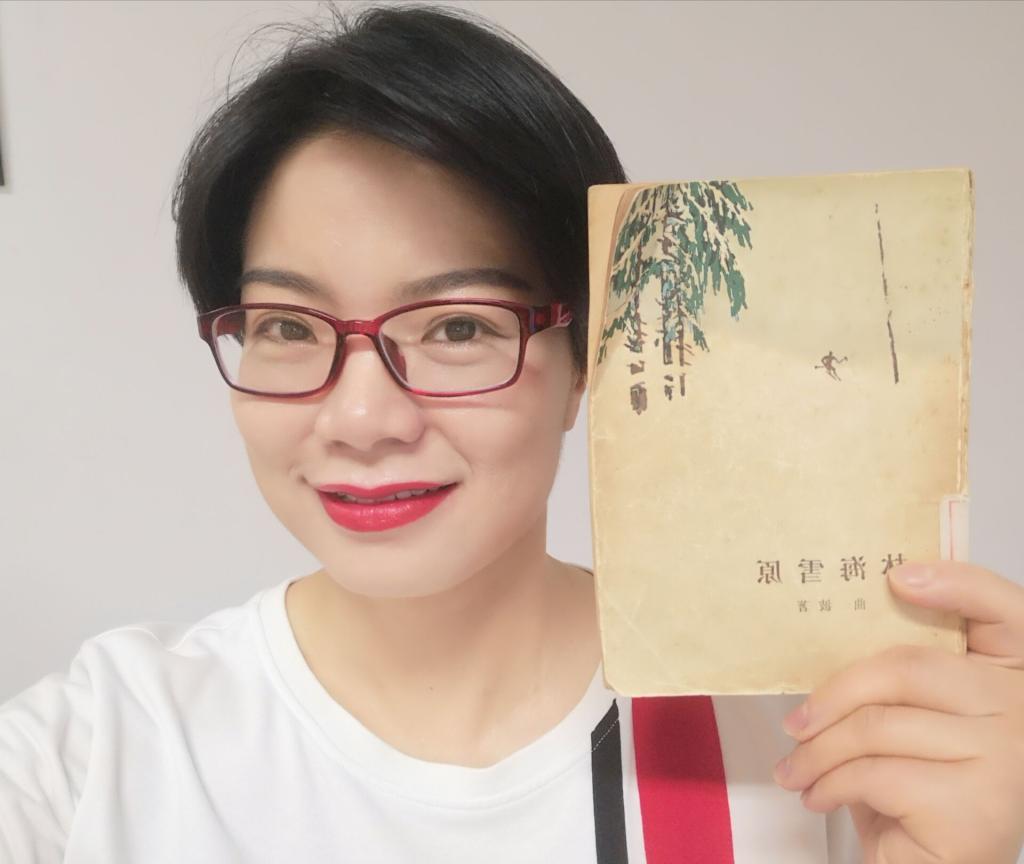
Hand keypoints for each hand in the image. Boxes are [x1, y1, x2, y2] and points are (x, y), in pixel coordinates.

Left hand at [772, 561, 1023, 863]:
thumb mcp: (908, 720)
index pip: (1004, 608)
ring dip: (818, 751)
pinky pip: (875, 773)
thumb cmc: (917, 787)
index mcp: (1012, 674)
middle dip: (833, 695)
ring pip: (878, 726)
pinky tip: (818, 796)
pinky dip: (830, 785)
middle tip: (795, 723)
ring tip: (795, 769)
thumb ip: (897, 676)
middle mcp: (1021, 710)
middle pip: (907, 667)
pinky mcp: (977, 804)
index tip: (897, 574)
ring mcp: (1006, 757)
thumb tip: (831, 628)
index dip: (957, 582)